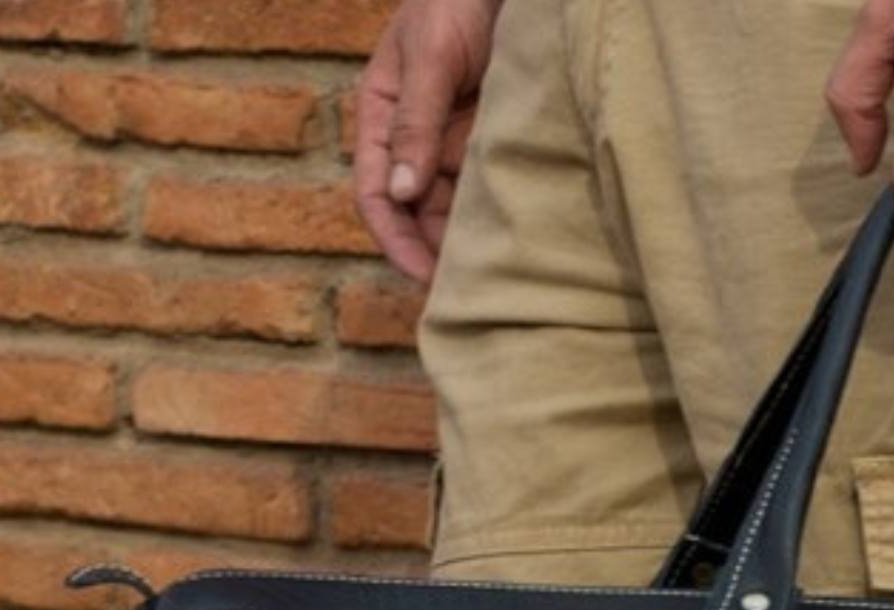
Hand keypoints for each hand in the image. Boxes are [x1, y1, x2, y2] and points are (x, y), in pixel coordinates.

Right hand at [354, 0, 502, 282]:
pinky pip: (492, 194)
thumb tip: (404, 194)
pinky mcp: (495, 147)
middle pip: (418, 214)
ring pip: (455, 211)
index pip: (378, 193)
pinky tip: (516, 249)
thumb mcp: (429, 55)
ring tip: (492, 282)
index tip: (421, 275)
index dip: (394, 239)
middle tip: (465, 296)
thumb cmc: (456, 1)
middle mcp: (417, 140)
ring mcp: (456, 146)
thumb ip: (416, 122)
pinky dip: (499, 221)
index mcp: (384, 117)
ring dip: (468, 245)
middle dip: (434, 255)